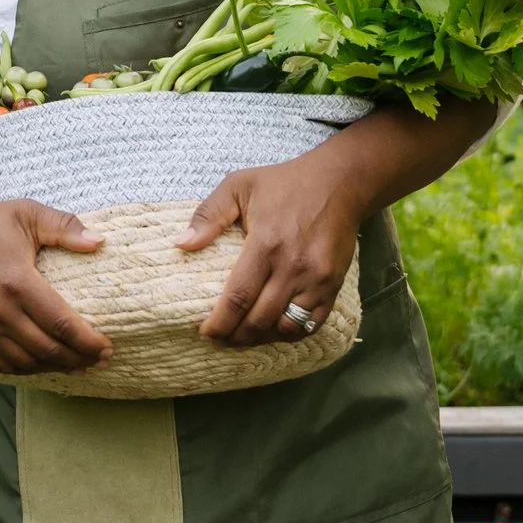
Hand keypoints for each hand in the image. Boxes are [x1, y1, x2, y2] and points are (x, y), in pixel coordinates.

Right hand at [0, 193, 113, 374]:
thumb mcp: (27, 213)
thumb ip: (65, 227)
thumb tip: (100, 242)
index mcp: (17, 282)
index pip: (61, 323)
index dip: (88, 341)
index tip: (108, 347)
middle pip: (47, 350)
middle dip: (79, 359)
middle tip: (102, 360)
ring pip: (26, 363)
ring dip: (56, 368)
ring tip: (80, 365)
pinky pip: (3, 364)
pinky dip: (28, 370)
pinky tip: (45, 365)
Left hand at [179, 150, 365, 347]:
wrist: (340, 181)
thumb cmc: (285, 183)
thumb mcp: (240, 184)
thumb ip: (209, 214)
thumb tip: (181, 244)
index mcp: (266, 243)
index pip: (238, 297)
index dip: (220, 322)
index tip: (205, 332)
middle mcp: (293, 266)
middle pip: (259, 320)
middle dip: (236, 337)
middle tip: (220, 340)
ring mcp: (317, 279)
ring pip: (286, 328)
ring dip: (262, 339)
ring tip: (244, 337)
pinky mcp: (334, 285)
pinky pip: (311, 324)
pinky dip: (290, 334)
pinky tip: (273, 330)